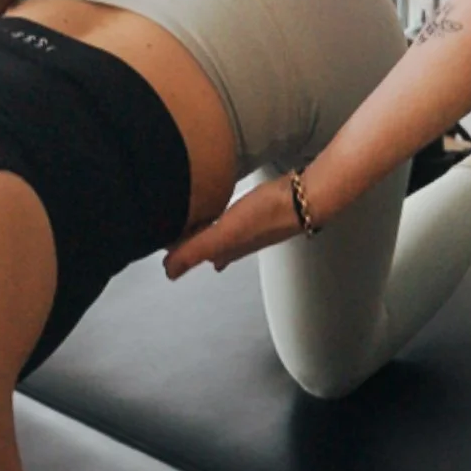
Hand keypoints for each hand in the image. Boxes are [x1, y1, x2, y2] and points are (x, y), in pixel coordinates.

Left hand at [164, 174, 300, 279]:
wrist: (304, 198)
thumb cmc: (267, 215)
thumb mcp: (225, 234)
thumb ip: (195, 250)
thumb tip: (169, 271)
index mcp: (226, 248)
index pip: (197, 256)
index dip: (180, 256)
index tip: (165, 253)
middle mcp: (238, 241)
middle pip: (210, 247)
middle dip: (193, 246)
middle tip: (177, 241)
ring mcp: (251, 226)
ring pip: (222, 234)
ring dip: (207, 233)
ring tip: (195, 228)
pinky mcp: (261, 208)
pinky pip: (235, 217)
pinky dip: (223, 218)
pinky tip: (226, 209)